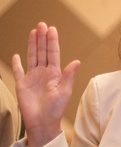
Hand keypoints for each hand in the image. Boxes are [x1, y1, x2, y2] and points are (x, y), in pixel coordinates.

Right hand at [11, 22, 80, 146]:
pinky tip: (16, 55)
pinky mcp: (21, 84)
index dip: (52, 41)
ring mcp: (32, 78)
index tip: (52, 29)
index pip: (53, 53)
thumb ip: (69, 76)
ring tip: (33, 32)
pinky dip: (16, 63)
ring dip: (32, 45)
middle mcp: (43, 73)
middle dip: (42, 38)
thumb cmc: (56, 109)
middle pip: (42, 52)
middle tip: (42, 24)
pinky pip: (18, 71)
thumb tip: (76, 61)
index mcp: (55, 74)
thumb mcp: (65, 91)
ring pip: (32, 57)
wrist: (42, 122)